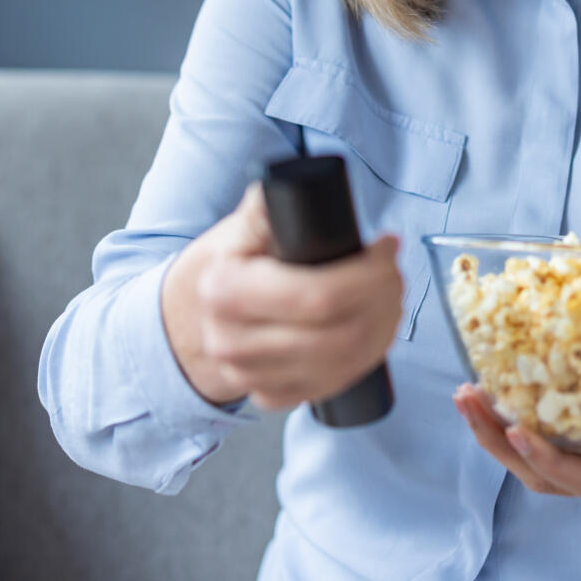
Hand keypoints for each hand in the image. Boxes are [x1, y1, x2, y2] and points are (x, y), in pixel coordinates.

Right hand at [161, 180, 403, 411]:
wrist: (187, 320)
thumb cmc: (222, 268)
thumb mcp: (235, 230)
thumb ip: (266, 207)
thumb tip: (294, 183)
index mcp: (225, 292)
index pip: (317, 295)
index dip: (367, 273)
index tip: (386, 248)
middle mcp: (233, 342)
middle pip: (339, 336)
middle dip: (382, 300)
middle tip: (393, 273)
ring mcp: (249, 376)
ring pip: (342, 364)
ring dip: (382, 328)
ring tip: (389, 296)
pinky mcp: (268, 396)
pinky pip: (330, 385)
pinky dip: (363, 358)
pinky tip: (371, 330)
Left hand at [452, 384, 580, 517]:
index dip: (553, 461)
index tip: (519, 432)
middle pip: (549, 475)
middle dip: (503, 443)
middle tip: (469, 399)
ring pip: (541, 460)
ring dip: (499, 432)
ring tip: (469, 393)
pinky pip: (552, 439)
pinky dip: (520, 418)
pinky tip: (501, 386)